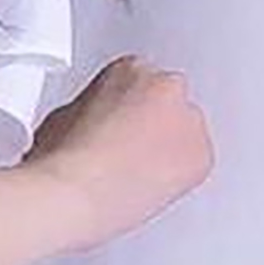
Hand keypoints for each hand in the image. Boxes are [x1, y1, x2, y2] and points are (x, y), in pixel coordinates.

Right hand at [21, 55, 214, 252]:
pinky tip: (148, 187)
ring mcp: (189, 120)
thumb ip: (94, 108)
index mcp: (131, 68)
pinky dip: (177, 177)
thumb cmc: (62, 161)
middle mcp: (167, 86)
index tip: (115, 126)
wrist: (72, 196)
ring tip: (133, 174)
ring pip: (184, 133)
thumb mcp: (63, 115)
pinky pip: (196, 164)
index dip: (124, 109)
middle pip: (167, 103)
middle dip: (150, 126)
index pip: (139, 81)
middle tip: (124, 152)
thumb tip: (98, 124)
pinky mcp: (201, 156)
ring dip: (166, 150)